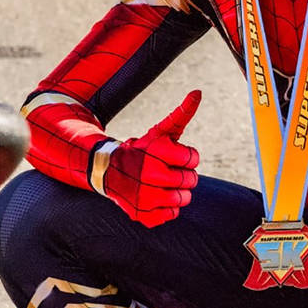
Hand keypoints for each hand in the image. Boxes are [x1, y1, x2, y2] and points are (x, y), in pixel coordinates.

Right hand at [102, 91, 200, 226]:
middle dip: (183, 175)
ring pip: (183, 199)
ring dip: (177, 192)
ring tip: (161, 184)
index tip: (171, 156)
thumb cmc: (143, 150)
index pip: (194, 159)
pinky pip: (171, 215)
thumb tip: (198, 92)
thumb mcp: (160, 131)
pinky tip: (153, 196)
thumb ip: (181, 114)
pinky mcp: (142, 215)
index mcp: (156, 151)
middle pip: (191, 180)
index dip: (186, 157)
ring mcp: (144, 197)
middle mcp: (149, 174)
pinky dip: (166, 207)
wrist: (109, 171)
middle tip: (166, 171)